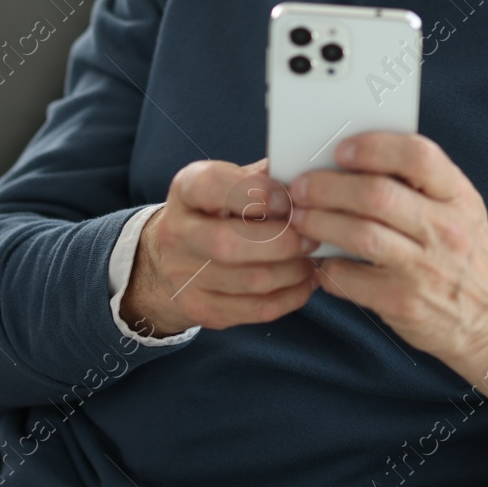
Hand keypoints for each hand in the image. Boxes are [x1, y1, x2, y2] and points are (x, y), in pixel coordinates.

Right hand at [120, 156, 320, 338]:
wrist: (175, 255)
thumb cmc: (219, 211)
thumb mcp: (232, 182)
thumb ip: (265, 177)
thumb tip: (308, 177)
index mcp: (186, 190)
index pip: (213, 186)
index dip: (255, 193)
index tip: (289, 199)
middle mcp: (177, 233)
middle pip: (228, 243)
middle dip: (282, 241)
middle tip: (312, 236)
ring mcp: (184, 275)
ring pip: (250, 280)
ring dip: (293, 270)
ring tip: (312, 258)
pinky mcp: (201, 308)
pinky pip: (257, 309)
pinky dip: (291, 296)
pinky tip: (305, 281)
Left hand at [289, 133, 487, 427]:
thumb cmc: (468, 259)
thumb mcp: (463, 213)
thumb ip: (423, 187)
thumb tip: (359, 160)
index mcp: (459, 198)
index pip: (419, 155)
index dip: (374, 147)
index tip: (342, 150)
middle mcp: (446, 230)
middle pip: (377, 194)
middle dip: (328, 187)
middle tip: (302, 188)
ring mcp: (425, 269)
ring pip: (360, 235)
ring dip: (320, 223)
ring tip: (302, 219)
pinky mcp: (404, 303)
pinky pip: (351, 279)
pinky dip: (327, 269)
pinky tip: (322, 263)